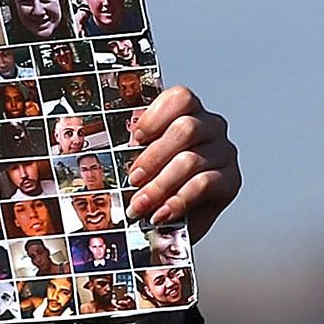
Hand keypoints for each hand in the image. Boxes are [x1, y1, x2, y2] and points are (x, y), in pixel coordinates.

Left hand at [122, 85, 239, 240]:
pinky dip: (178, 200)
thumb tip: (92, 142)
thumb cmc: (149, 187)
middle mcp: (211, 127)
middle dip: (154, 156)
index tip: (134, 140)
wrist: (170, 225)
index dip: (156, 116)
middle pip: (186, 128)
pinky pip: (205, 184)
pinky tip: (161, 214)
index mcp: (187, 113)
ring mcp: (224, 152)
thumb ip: (127, 148)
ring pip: (192, 160)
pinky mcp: (231, 181)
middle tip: (133, 179)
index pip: (181, 98)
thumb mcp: (135, 163)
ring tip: (140, 205)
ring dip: (160, 185)